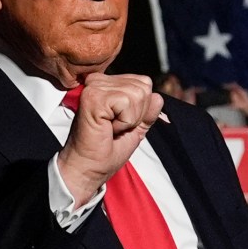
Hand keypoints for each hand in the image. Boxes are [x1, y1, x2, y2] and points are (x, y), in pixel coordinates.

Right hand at [58, 72, 164, 200]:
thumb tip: (158, 97)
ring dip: (129, 120)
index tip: (121, 124)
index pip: (144, 83)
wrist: (89, 167)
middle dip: (136, 115)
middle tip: (115, 127)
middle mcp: (100, 81)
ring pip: (137, 94)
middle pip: (144, 87)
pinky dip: (124, 122)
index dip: (141, 110)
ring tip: (110, 128)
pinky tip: (107, 127)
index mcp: (108, 84)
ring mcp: (95, 86)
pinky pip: (127, 102)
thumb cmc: (105, 151)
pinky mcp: (94, 96)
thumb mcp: (136, 129)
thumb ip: (147, 112)